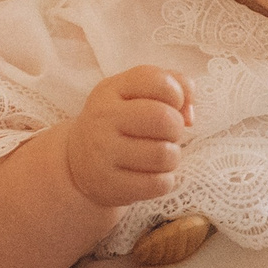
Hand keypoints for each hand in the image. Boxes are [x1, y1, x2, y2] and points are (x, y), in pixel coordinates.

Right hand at [66, 66, 193, 208]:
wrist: (78, 160)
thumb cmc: (122, 121)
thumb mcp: (137, 94)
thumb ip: (174, 86)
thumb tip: (189, 115)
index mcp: (111, 90)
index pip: (159, 82)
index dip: (178, 95)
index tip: (170, 106)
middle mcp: (103, 118)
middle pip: (164, 119)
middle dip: (177, 128)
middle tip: (166, 135)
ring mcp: (103, 152)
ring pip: (164, 154)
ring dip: (172, 157)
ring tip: (158, 155)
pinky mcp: (109, 184)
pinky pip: (158, 184)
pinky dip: (164, 181)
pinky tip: (151, 175)